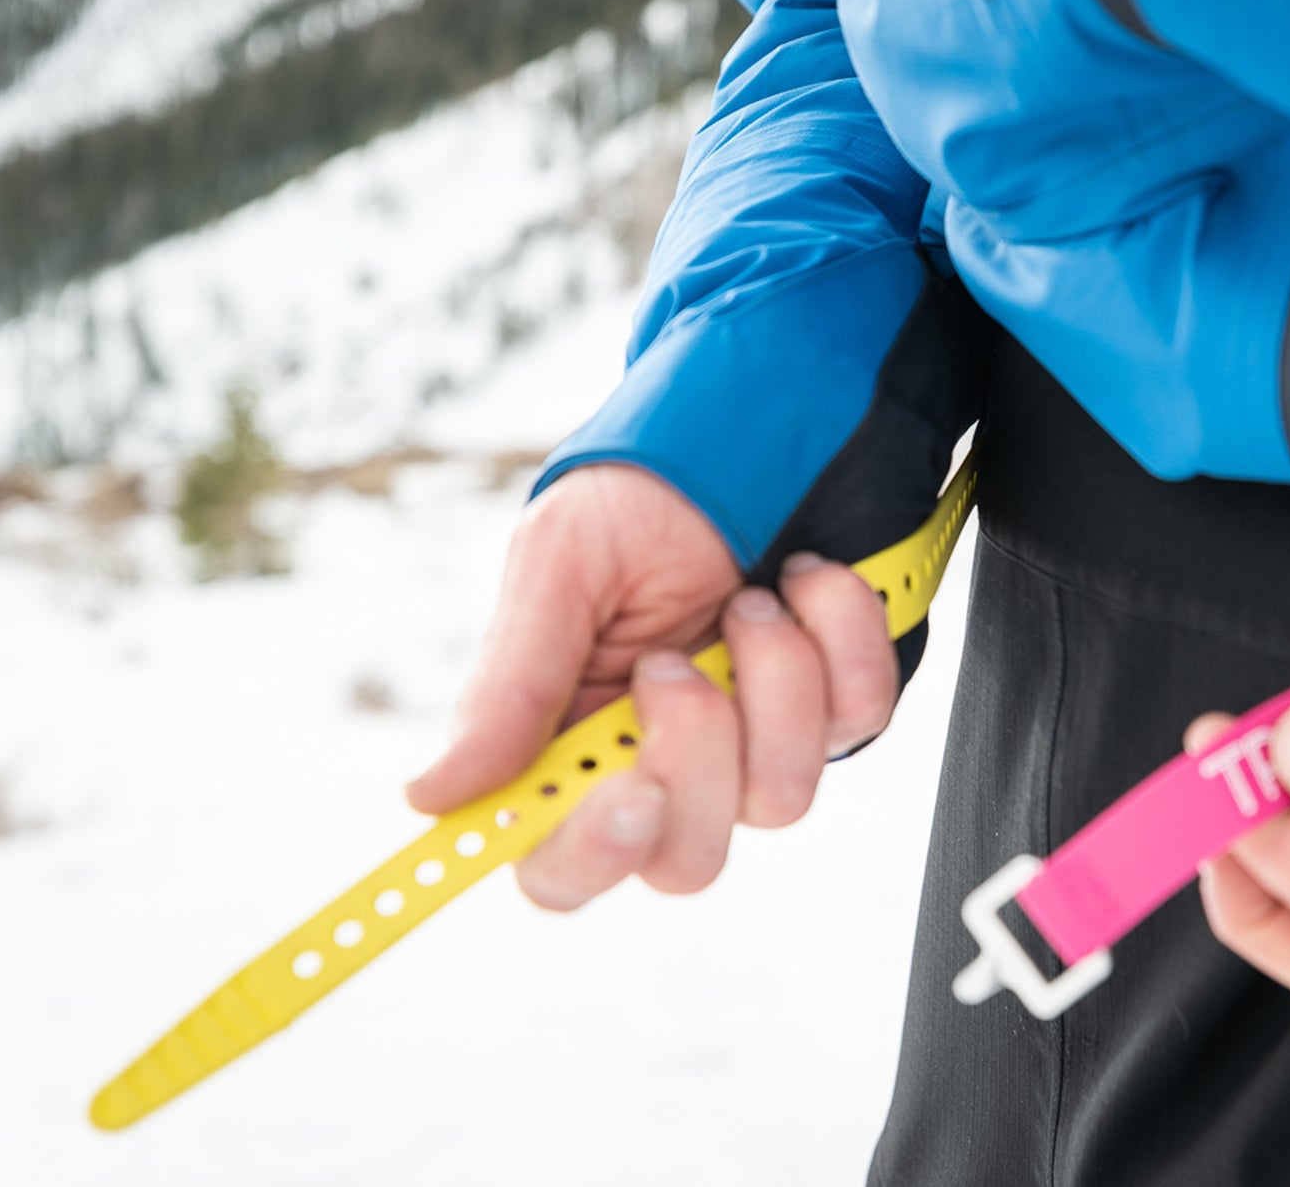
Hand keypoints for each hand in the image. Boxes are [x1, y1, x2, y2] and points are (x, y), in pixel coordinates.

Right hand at [406, 463, 897, 907]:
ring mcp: (758, 745)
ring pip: (782, 798)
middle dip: (695, 757)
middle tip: (675, 663)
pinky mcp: (839, 710)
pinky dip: (839, 632)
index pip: (561, 868)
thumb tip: (430, 797)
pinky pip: (859, 717)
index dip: (590, 857)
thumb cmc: (638, 496)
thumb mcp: (557, 567)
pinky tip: (807, 578)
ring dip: (770, 679)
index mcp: (573, 746)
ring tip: (747, 597)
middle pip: (686, 862)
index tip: (628, 795)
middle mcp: (666, 765)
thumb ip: (508, 688)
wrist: (749, 423)